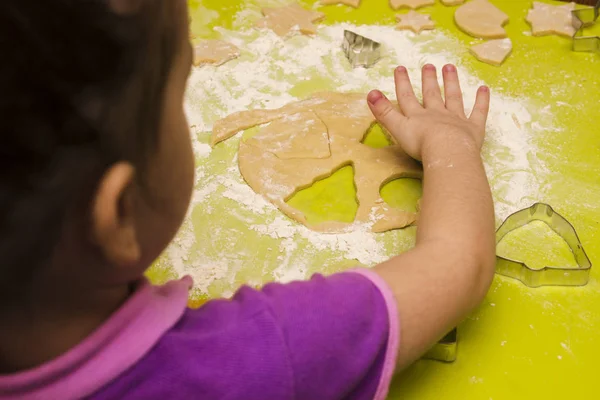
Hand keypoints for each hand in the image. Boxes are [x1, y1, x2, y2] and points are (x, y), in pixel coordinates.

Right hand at [367, 64, 489, 160]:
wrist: (447, 151)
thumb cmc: (420, 144)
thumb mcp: (397, 128)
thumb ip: (384, 112)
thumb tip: (370, 92)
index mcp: (418, 116)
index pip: (408, 97)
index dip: (402, 83)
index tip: (400, 68)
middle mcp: (437, 114)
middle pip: (432, 94)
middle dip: (429, 80)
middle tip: (428, 66)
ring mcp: (456, 120)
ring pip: (453, 98)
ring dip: (451, 83)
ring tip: (450, 68)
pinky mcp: (473, 129)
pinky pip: (478, 112)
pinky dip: (481, 101)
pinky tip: (484, 89)